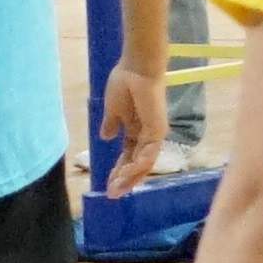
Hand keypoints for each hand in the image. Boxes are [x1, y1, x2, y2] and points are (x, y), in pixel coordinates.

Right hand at [97, 41, 166, 189]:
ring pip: (143, 164)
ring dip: (129, 178)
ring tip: (115, 189)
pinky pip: (148, 155)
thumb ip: (111, 124)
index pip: (128, 157)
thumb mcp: (113, 110)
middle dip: (124, 180)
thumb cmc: (125, 83)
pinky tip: (123, 175)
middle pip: (137, 165)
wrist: (136, 68)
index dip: (118, 171)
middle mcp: (148, 136)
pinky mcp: (157, 131)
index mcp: (137, 131)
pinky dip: (136, 166)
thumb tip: (105, 137)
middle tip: (112, 195)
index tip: (107, 184)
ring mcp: (154, 135)